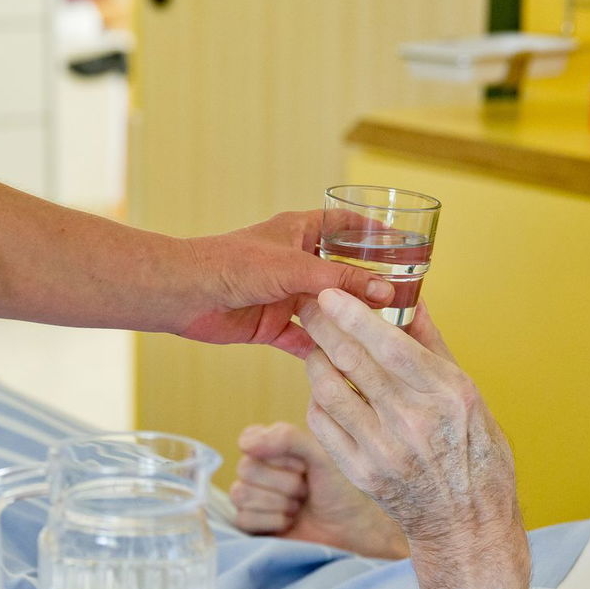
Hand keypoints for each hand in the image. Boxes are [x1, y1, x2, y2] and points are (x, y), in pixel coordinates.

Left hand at [178, 212, 394, 357]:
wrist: (185, 294)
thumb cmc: (232, 265)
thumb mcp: (296, 268)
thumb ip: (341, 281)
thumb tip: (386, 292)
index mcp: (299, 232)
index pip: (345, 225)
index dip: (373, 231)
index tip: (405, 243)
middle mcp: (295, 263)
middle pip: (341, 274)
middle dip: (369, 286)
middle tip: (405, 300)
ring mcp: (284, 295)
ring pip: (326, 310)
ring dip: (349, 322)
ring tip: (384, 336)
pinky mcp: (271, 325)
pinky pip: (304, 340)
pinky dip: (323, 350)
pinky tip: (349, 363)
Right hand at [230, 422, 408, 558]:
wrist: (351, 531)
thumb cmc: (340, 490)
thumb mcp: (321, 455)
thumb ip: (288, 438)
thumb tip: (245, 444)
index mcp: (272, 447)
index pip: (249, 439)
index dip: (276, 455)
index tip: (302, 465)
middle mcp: (258, 470)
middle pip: (245, 469)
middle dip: (284, 483)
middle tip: (305, 489)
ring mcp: (252, 498)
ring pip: (241, 494)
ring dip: (279, 503)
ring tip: (299, 506)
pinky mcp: (251, 525)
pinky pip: (243, 519)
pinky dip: (272, 522)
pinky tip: (289, 522)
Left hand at [299, 290, 521, 558]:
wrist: (466, 523)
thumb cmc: (475, 454)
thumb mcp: (470, 395)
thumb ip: (434, 346)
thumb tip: (412, 299)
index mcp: (448, 395)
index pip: (390, 345)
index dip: (354, 315)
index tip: (330, 293)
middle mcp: (414, 421)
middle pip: (352, 362)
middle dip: (323, 326)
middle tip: (308, 306)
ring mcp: (384, 450)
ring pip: (329, 390)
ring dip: (316, 361)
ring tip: (317, 348)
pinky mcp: (361, 473)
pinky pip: (323, 425)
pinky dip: (318, 400)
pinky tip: (324, 389)